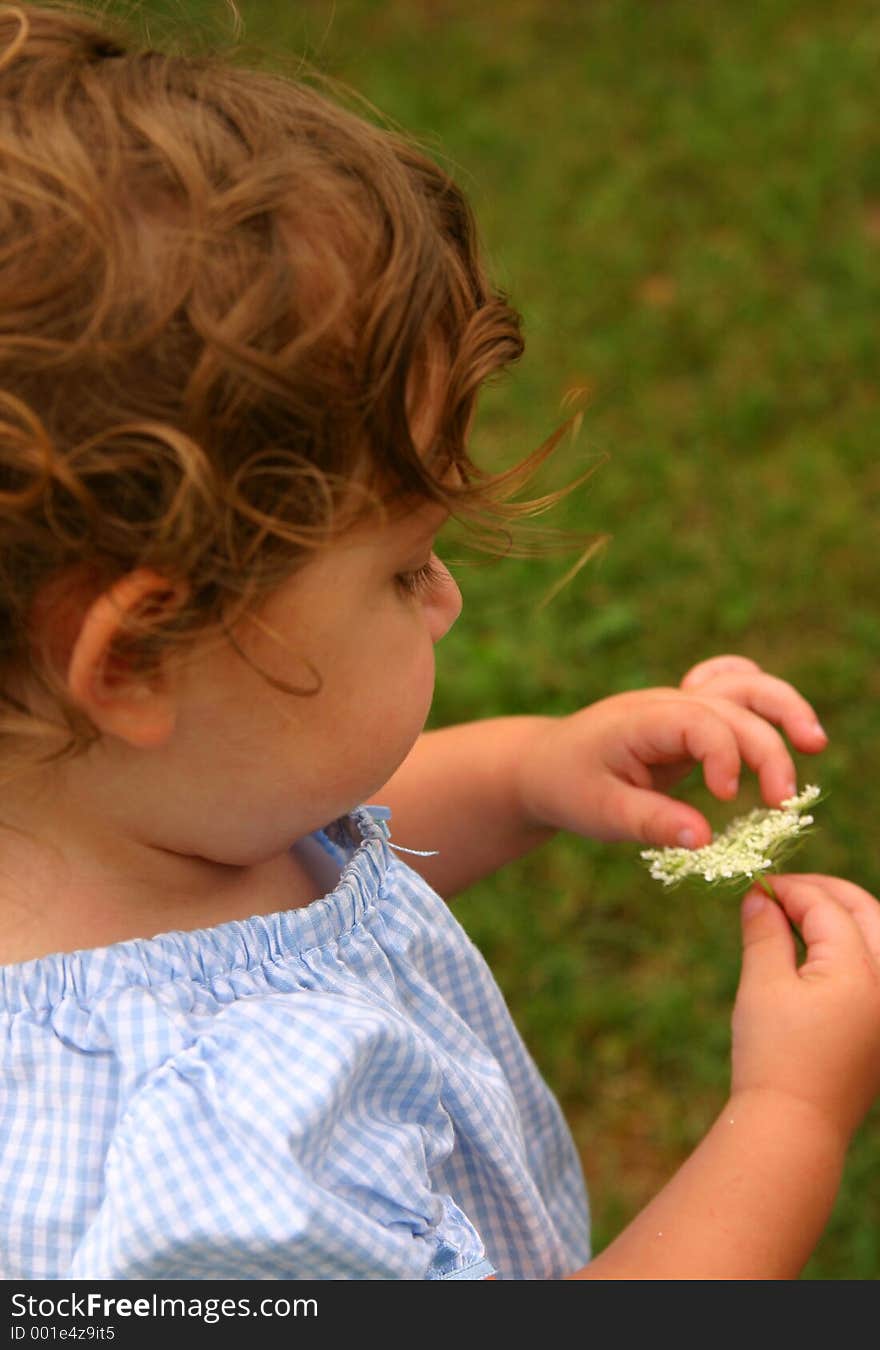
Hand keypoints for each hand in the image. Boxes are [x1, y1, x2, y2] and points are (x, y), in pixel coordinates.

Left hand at [514, 655, 826, 846]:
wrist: (543, 765)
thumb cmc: (568, 787)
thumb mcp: (600, 812)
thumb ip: (651, 822)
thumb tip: (704, 839)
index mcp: (640, 720)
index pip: (700, 720)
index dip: (726, 755)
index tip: (728, 798)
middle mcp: (665, 703)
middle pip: (733, 705)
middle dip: (767, 749)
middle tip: (782, 802)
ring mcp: (679, 704)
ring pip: (742, 686)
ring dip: (782, 710)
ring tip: (815, 744)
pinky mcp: (688, 718)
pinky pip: (732, 689)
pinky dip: (761, 698)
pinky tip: (786, 726)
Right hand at [732, 874, 879, 1143]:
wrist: (793, 1128)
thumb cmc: (773, 1055)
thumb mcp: (762, 985)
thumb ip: (765, 932)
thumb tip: (758, 896)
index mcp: (863, 972)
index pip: (828, 909)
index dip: (790, 889)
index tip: (756, 886)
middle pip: (868, 913)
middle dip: (826, 894)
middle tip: (783, 889)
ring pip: (879, 939)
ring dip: (844, 918)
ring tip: (801, 913)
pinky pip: (877, 970)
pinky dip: (852, 948)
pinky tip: (817, 950)